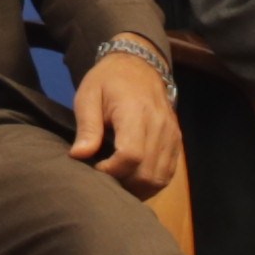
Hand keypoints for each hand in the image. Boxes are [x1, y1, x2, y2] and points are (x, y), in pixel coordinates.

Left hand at [67, 47, 180, 196]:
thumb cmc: (108, 81)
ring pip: (159, 178)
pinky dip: (151, 182)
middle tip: (104, 179)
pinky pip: (168, 173)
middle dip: (123, 184)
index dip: (112, 170)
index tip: (95, 168)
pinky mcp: (176, 141)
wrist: (138, 65)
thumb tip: (78, 156)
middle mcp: (160, 125)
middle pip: (147, 172)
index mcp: (135, 112)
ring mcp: (172, 135)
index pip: (131, 155)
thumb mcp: (88, 96)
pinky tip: (133, 179)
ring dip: (137, 188)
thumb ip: (87, 127)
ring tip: (117, 181)